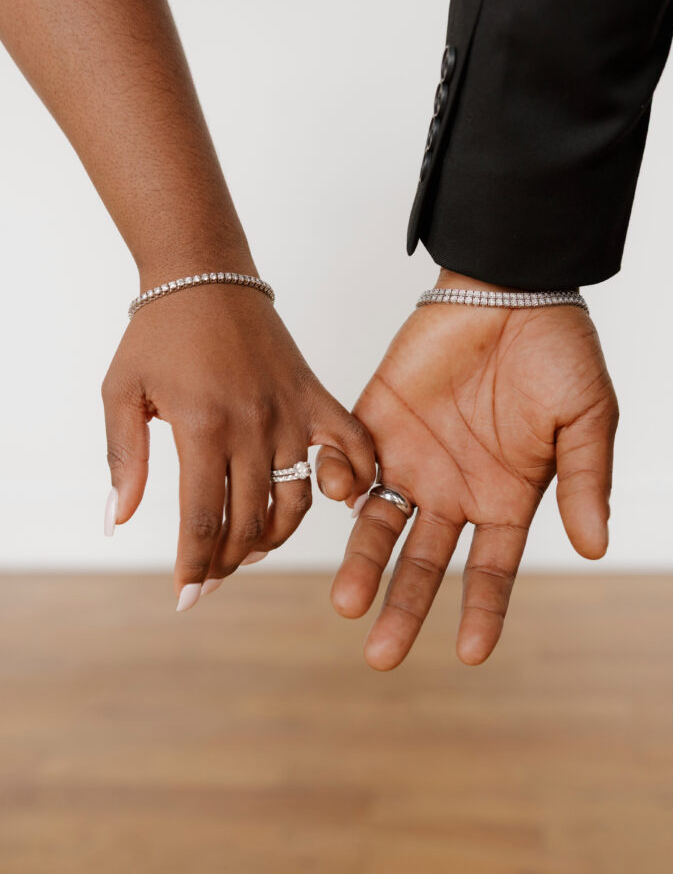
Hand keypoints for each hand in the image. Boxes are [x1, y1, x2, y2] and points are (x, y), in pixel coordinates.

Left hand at [102, 283, 374, 609]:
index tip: (186, 596)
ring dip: (273, 537)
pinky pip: (351, 445)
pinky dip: (354, 478)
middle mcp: (253, 426)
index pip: (203, 518)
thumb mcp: (122, 392)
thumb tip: (117, 521)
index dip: (194, 566)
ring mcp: (290, 412)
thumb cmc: (159, 333)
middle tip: (208, 575)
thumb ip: (123, 459)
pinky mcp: (315, 397)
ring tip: (248, 547)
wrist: (205, 276)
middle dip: (225, 560)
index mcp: (203, 426)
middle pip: (249, 520)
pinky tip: (339, 503)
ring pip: (295, 500)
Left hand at [318, 275, 617, 668]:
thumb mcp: (586, 421)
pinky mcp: (377, 422)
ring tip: (348, 603)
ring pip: (379, 525)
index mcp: (506, 499)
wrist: (509, 289)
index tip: (471, 654)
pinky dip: (343, 484)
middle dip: (403, 606)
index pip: (489, 571)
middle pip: (423, 563)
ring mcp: (413, 459)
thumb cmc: (557, 353)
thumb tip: (594, 548)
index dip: (482, 612)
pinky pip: (353, 465)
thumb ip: (584, 483)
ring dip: (362, 564)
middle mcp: (454, 490)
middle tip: (380, 653)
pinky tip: (344, 497)